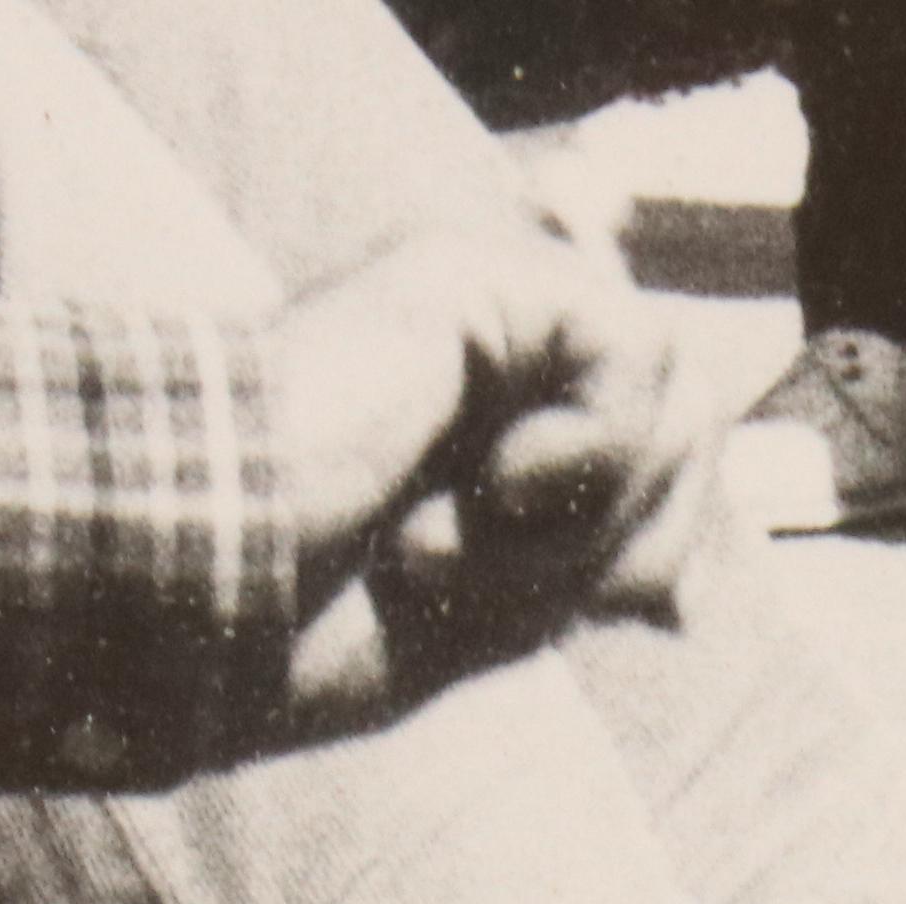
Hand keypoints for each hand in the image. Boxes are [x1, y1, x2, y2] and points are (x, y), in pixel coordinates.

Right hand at [272, 221, 716, 716]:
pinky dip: (587, 449)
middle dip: (634, 534)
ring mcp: (487, 310)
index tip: (610, 612)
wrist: (215, 594)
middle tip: (510, 580)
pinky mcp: (474, 274)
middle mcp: (500, 361)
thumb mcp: (495, 619)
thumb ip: (588, 582)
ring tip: (473, 538)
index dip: (670, 544)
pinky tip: (492, 484)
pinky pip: (629, 345)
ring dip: (594, 507)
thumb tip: (686, 600)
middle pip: (690, 418)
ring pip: (672, 385)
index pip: (673, 463)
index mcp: (498, 438)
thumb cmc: (316, 625)